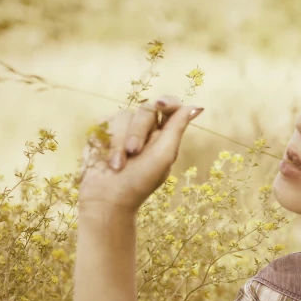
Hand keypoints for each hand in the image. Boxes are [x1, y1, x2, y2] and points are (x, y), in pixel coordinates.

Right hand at [78, 96, 203, 213]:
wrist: (106, 198)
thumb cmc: (139, 182)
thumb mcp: (163, 156)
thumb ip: (177, 128)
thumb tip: (197, 107)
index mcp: (164, 135)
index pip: (170, 107)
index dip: (168, 101)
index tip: (161, 104)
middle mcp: (145, 129)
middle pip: (146, 109)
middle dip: (138, 131)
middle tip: (133, 152)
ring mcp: (123, 130)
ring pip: (124, 115)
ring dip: (120, 141)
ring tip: (117, 164)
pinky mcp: (103, 132)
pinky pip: (105, 121)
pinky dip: (107, 140)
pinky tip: (106, 157)